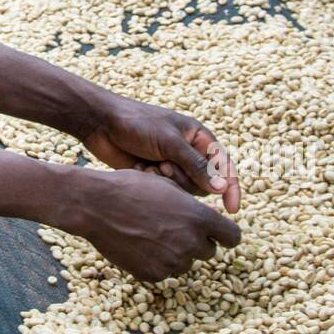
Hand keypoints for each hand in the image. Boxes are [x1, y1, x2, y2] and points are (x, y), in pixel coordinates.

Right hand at [72, 168, 240, 283]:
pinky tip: (139, 244)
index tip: (219, 234)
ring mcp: (172, 261)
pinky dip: (156, 262)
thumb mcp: (168, 186)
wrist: (97, 205)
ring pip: (185, 263)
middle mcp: (190, 242)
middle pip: (208, 252)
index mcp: (199, 217)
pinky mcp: (154, 274)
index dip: (226, 235)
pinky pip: (164, 271)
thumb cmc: (132, 188)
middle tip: (174, 229)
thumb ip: (193, 206)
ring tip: (151, 234)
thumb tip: (209, 220)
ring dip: (176, 253)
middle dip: (197, 242)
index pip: (232, 237)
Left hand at [74, 89, 239, 213]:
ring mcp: (171, 165)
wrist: (101, 124)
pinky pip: (165, 191)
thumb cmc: (137, 123)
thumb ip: (196, 165)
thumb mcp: (169, 141)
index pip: (224, 165)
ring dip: (168, 181)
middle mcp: (188, 153)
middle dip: (184, 179)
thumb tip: (222, 188)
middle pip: (203, 183)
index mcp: (198, 138)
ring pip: (184, 190)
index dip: (231, 187)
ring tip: (151, 165)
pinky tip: (139, 169)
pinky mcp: (155, 176)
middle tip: (164, 165)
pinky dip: (153, 182)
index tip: (232, 209)